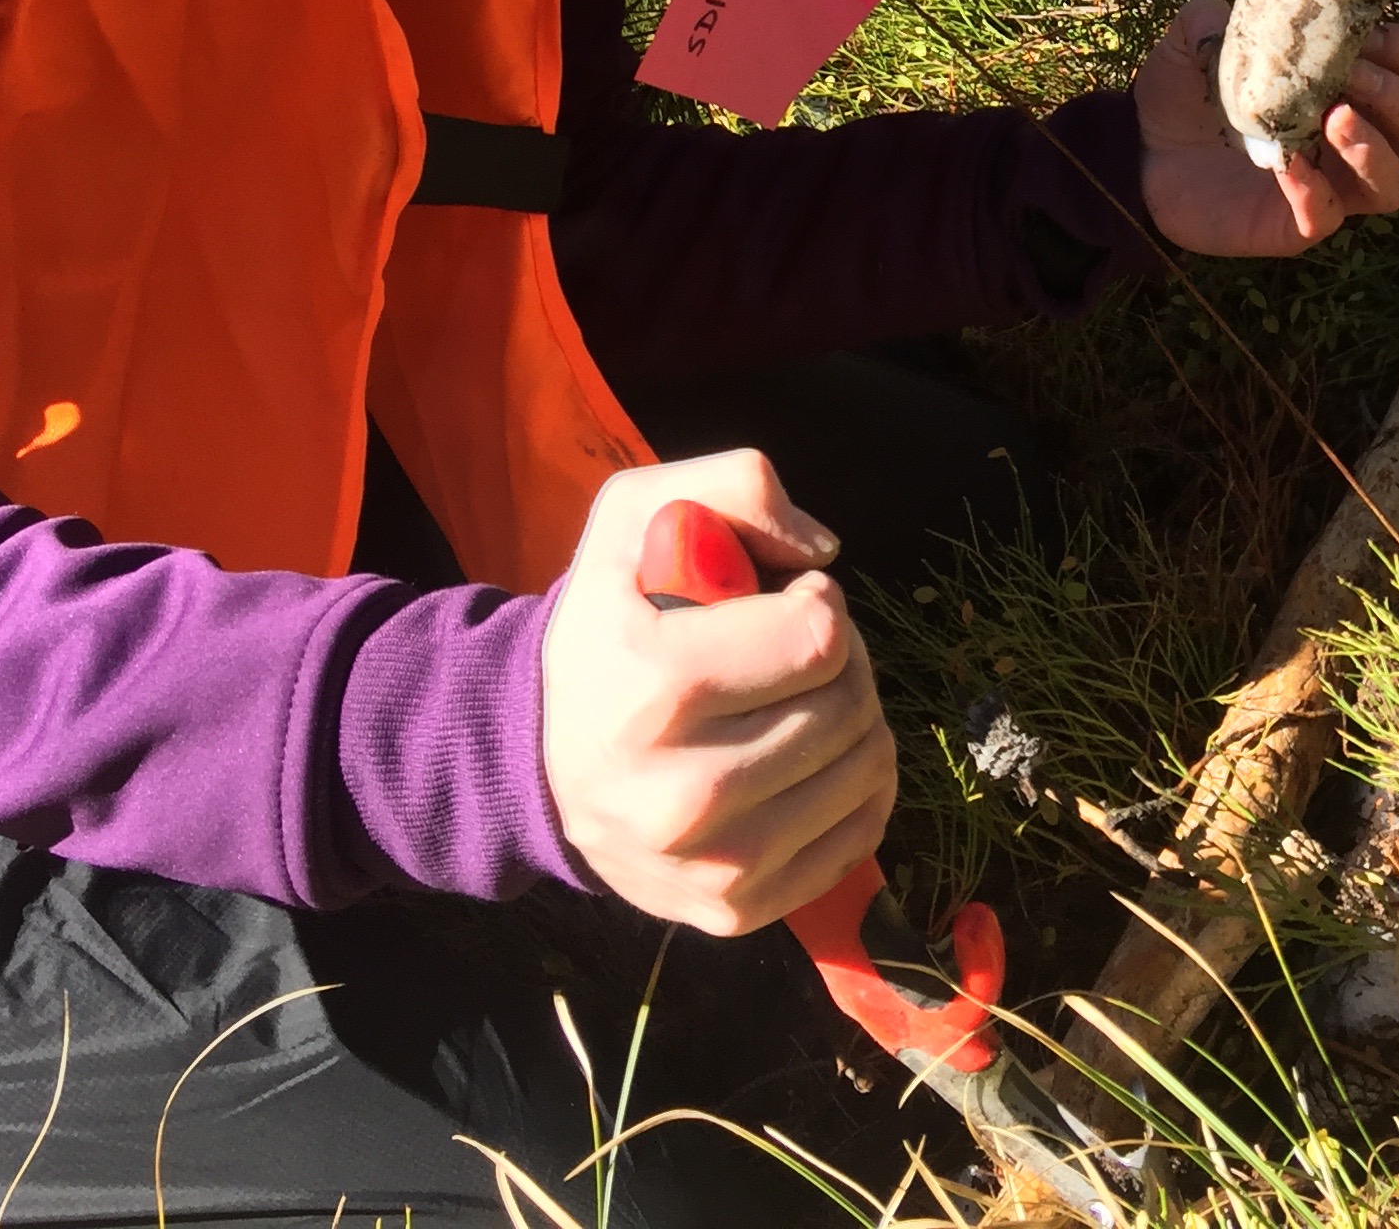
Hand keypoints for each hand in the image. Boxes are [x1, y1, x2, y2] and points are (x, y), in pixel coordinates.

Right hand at [542, 449, 896, 936]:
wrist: (532, 763)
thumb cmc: (603, 629)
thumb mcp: (634, 519)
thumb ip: (736, 488)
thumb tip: (823, 553)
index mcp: (655, 685)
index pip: (820, 635)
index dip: (815, 602)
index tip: (780, 603)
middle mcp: (684, 793)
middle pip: (848, 703)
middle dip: (842, 659)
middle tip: (796, 651)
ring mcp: (714, 865)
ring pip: (866, 767)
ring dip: (855, 717)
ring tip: (800, 699)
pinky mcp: (736, 910)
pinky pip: (859, 834)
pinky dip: (856, 786)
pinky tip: (811, 758)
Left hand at [1134, 0, 1398, 255]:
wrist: (1139, 147)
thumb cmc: (1187, 89)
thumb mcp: (1199, 34)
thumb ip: (1222, 11)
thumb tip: (1241, 7)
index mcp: (1351, 86)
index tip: (1369, 35)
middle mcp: (1353, 139)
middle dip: (1398, 98)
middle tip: (1349, 76)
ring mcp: (1331, 185)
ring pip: (1397, 186)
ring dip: (1376, 149)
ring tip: (1333, 119)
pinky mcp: (1296, 225)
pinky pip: (1328, 217)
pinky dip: (1315, 189)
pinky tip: (1286, 164)